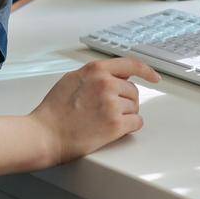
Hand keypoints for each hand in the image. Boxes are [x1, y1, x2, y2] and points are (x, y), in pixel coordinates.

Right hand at [30, 57, 161, 164]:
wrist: (45, 134)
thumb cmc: (54, 110)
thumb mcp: (73, 79)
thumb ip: (94, 74)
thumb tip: (113, 74)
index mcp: (95, 70)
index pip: (130, 64)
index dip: (146, 71)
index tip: (154, 77)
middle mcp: (106, 84)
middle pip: (133, 90)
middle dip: (125, 101)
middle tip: (108, 112)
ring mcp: (111, 104)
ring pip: (134, 108)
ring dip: (125, 115)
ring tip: (104, 121)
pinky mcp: (115, 125)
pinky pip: (136, 123)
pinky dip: (129, 127)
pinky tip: (115, 130)